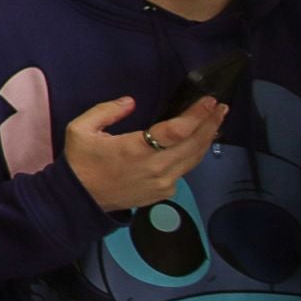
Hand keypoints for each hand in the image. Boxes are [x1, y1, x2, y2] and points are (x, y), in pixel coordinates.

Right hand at [65, 94, 225, 213]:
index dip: (196, 115)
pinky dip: (194, 154)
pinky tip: (197, 143)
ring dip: (207, 138)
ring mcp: (163, 183)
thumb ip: (106, 111)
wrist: (79, 199)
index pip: (176, 131)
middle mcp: (155, 168)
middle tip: (221, 107)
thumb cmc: (80, 162)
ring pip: (194, 158)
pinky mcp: (164, 193)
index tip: (209, 101)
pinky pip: (185, 170)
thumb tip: (130, 102)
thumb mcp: (80, 129)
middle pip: (193, 144)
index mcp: (135, 150)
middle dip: (210, 123)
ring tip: (216, 121)